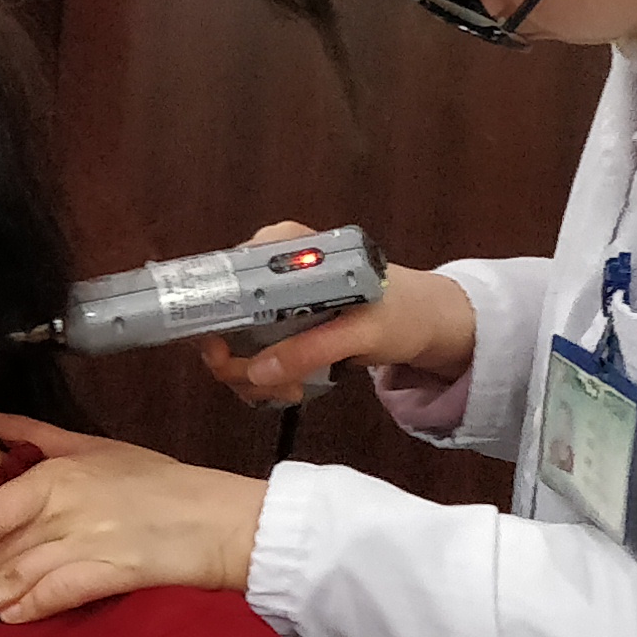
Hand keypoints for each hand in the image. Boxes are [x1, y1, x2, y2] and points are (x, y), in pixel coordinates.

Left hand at [0, 410, 266, 636]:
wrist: (223, 517)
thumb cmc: (157, 481)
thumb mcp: (91, 446)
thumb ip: (30, 432)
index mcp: (55, 475)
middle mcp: (65, 508)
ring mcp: (89, 542)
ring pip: (14, 580)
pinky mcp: (115, 573)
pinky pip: (61, 593)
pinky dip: (31, 608)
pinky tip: (2, 625)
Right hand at [193, 221, 478, 408]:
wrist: (425, 321)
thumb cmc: (400, 311)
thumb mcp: (360, 331)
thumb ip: (310, 349)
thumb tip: (256, 370)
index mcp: (282, 247)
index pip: (221, 279)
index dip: (211, 321)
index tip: (223, 355)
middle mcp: (267, 265)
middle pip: (219, 316)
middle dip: (238, 362)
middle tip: (271, 386)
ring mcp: (268, 296)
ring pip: (230, 342)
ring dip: (251, 378)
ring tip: (290, 389)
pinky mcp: (276, 322)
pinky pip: (248, 353)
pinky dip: (261, 378)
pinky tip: (289, 386)